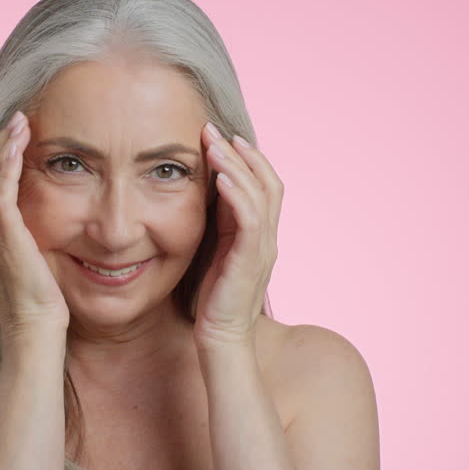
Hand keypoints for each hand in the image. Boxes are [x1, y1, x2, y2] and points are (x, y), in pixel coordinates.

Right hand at [0, 110, 69, 349]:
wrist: (33, 335)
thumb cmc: (38, 307)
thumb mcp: (28, 265)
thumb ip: (24, 240)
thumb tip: (39, 222)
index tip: (14, 136)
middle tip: (18, 120)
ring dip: (2, 147)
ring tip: (21, 123)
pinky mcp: (1, 240)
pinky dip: (5, 166)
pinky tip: (17, 146)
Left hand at [192, 122, 283, 348]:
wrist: (221, 339)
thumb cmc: (212, 300)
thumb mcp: (214, 252)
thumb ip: (217, 225)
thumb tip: (200, 195)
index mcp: (259, 235)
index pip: (264, 185)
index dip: (247, 159)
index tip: (222, 136)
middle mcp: (268, 237)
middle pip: (268, 182)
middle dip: (242, 153)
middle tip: (215, 130)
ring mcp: (263, 248)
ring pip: (260, 195)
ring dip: (237, 166)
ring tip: (215, 145)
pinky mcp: (251, 260)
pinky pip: (251, 220)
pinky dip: (238, 195)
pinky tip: (220, 178)